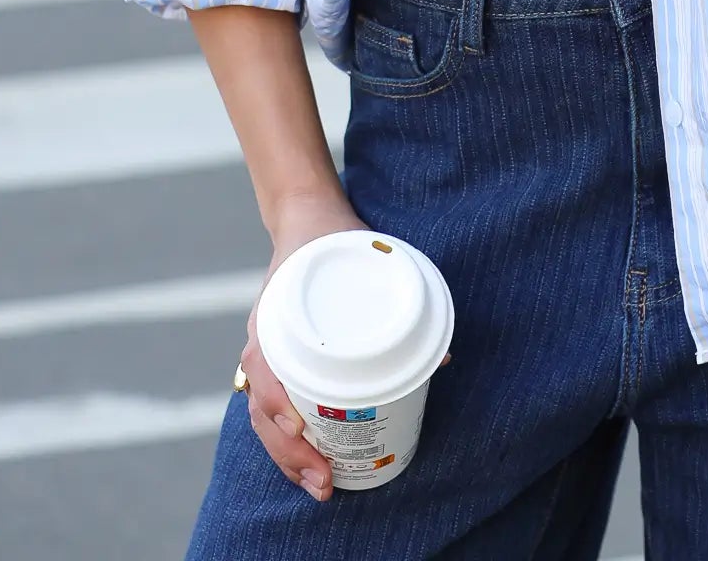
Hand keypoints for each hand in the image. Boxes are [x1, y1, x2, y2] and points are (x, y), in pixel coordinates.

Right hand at [239, 193, 452, 503]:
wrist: (304, 220)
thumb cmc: (333, 241)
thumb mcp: (364, 254)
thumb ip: (400, 293)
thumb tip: (445, 357)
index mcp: (275, 312)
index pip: (262, 364)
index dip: (276, 401)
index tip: (299, 429)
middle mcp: (264, 339)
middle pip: (262, 407)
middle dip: (289, 453)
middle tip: (324, 482)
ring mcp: (266, 354)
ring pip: (264, 417)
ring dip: (288, 458)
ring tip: (321, 487)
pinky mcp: (277, 363)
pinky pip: (272, 410)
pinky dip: (288, 442)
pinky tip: (310, 467)